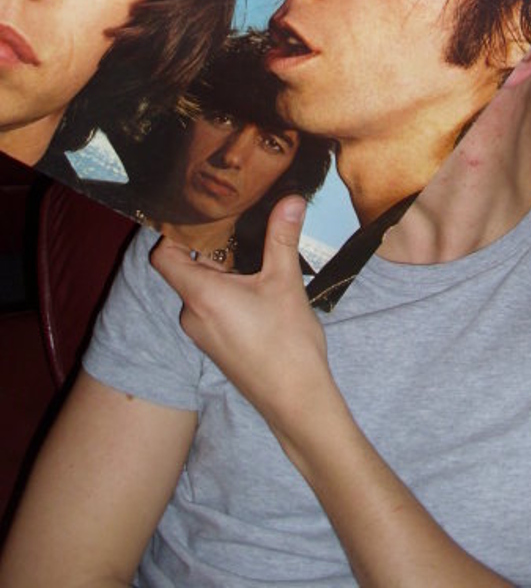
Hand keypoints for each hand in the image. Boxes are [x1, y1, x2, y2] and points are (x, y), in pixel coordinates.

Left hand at [151, 195, 332, 431]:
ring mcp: (203, 333)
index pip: (165, 255)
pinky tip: (260, 286)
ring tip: (257, 252)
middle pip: (187, 268)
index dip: (176, 232)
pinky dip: (229, 290)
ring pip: (203, 288)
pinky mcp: (216, 345)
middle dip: (213, 246)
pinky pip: (212, 307)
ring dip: (225, 269)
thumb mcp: (285, 281)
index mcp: (201, 295)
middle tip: (242, 223)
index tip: (204, 214)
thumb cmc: (286, 343)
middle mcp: (192, 314)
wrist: (295, 400)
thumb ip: (282, 236)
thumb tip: (290, 198)